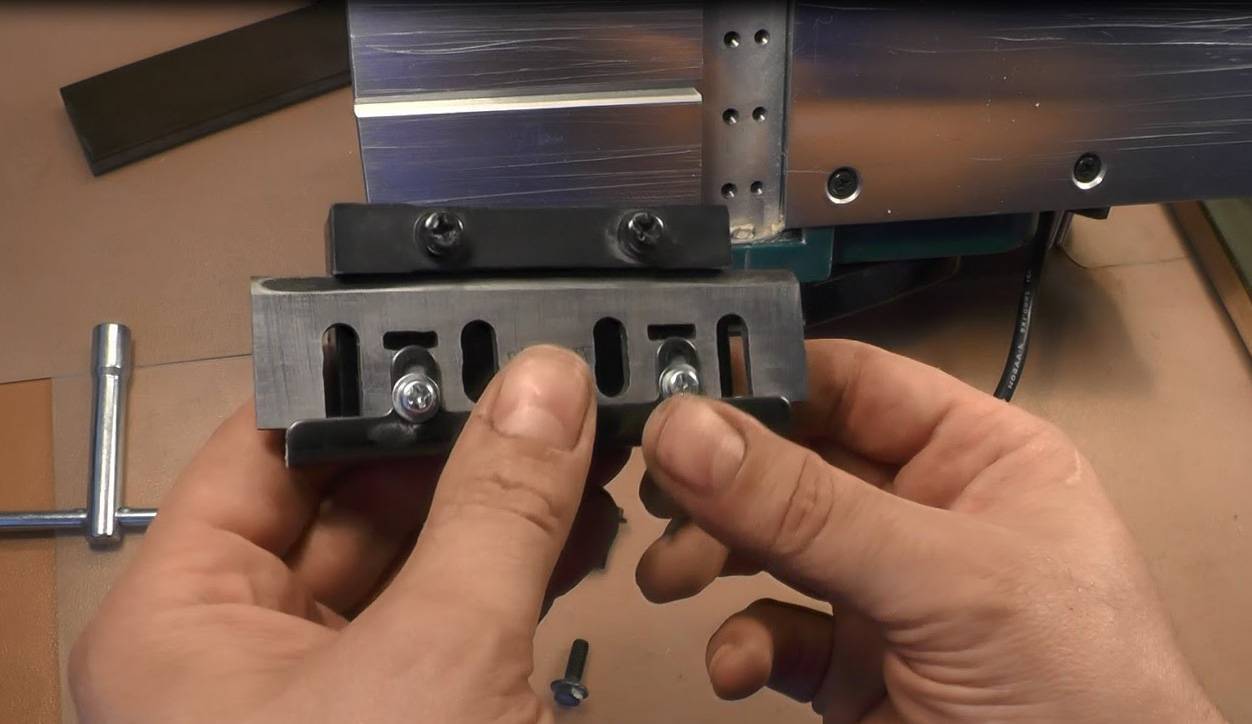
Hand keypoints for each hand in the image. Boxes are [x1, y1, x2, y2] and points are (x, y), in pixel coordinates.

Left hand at [71, 346, 621, 723]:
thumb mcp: (433, 660)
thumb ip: (492, 511)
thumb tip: (537, 387)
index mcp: (180, 623)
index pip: (264, 449)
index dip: (362, 384)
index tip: (456, 338)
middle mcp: (235, 654)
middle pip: (347, 499)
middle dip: (455, 447)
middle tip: (538, 390)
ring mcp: (321, 695)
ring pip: (410, 559)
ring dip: (496, 507)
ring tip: (577, 449)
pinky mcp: (397, 721)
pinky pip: (446, 618)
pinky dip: (509, 573)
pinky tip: (573, 531)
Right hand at [636, 340, 1222, 722]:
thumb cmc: (1079, 690)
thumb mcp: (943, 579)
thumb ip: (809, 508)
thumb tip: (686, 430)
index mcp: (975, 456)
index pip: (853, 384)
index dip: (767, 379)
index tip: (676, 392)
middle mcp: (924, 513)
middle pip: (793, 464)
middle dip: (721, 480)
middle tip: (655, 490)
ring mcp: (883, 593)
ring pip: (769, 546)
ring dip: (710, 557)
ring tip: (669, 577)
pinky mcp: (851, 669)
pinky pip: (773, 634)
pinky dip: (739, 645)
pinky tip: (734, 666)